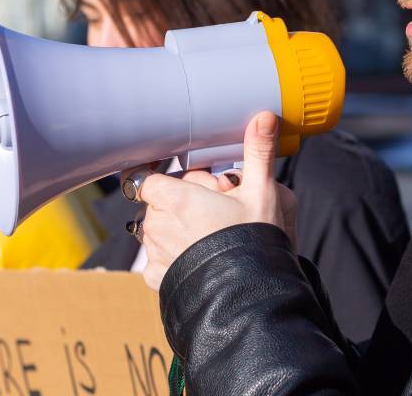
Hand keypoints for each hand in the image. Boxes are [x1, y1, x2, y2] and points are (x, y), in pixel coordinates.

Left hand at [139, 111, 296, 290]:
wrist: (249, 294)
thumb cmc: (254, 240)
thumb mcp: (261, 192)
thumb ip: (257, 152)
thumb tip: (263, 117)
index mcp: (175, 198)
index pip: (148, 178)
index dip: (166, 177)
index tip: (182, 180)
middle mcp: (157, 224)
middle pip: (158, 202)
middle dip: (180, 202)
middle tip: (215, 210)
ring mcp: (154, 252)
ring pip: (156, 228)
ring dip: (174, 227)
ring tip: (208, 234)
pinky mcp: (156, 277)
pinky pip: (156, 258)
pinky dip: (171, 254)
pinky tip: (196, 255)